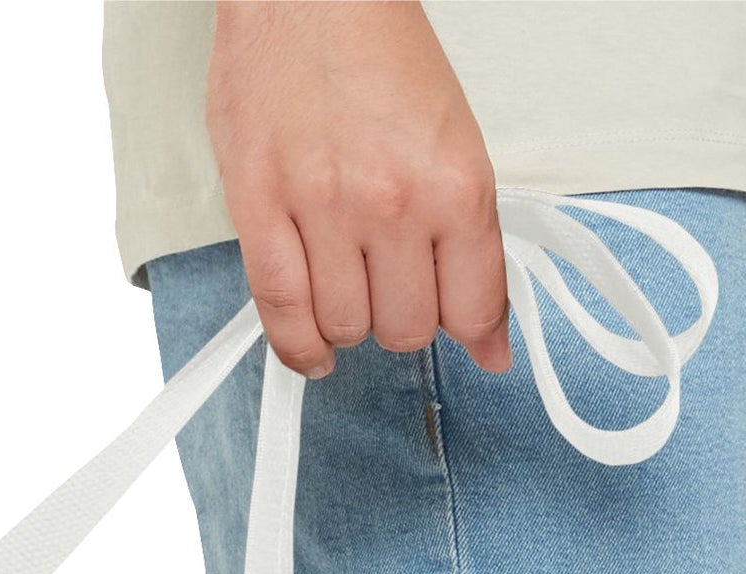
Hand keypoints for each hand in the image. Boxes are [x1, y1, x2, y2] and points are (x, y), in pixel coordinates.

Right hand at [205, 0, 508, 378]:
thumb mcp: (454, 140)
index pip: (474, 306)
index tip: (470, 338)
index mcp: (455, 183)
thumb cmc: (377, 52)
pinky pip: (281, 312)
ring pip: (347, 327)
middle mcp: (393, 204)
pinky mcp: (260, 210)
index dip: (473, 333)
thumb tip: (486, 337)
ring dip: (350, 322)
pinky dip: (300, 346)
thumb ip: (469, 241)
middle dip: (403, 318)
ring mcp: (323, 211)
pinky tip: (314, 348)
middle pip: (407, 328)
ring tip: (348, 289)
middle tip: (394, 287)